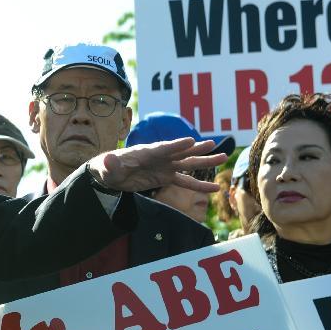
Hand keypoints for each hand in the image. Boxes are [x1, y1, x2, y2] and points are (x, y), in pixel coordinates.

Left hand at [91, 137, 225, 193]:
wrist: (109, 173)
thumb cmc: (107, 168)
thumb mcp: (107, 167)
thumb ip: (110, 164)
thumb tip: (109, 160)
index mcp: (146, 152)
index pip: (163, 148)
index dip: (176, 145)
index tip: (190, 141)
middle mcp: (159, 157)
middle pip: (180, 152)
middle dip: (196, 149)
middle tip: (214, 144)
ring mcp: (164, 166)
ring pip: (188, 164)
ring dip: (205, 162)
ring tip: (223, 158)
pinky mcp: (165, 177)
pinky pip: (185, 181)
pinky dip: (199, 184)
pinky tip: (214, 188)